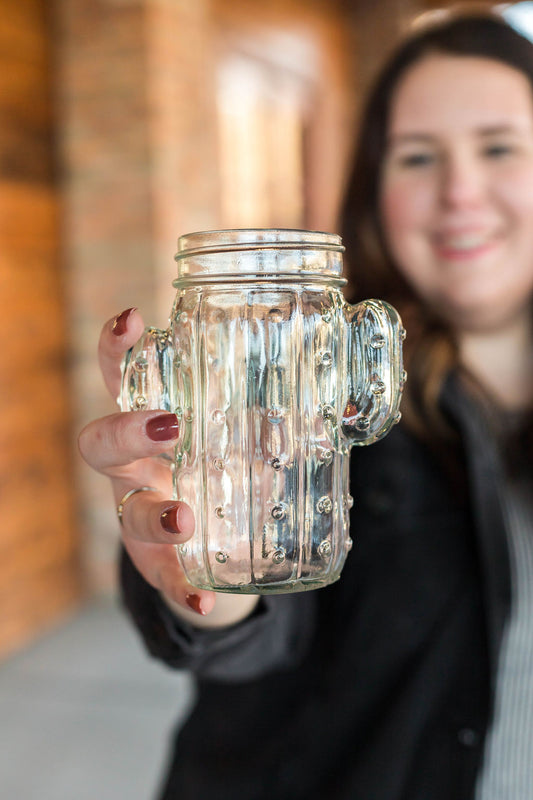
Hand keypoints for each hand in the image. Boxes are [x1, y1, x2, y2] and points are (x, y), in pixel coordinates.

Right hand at [78, 308, 258, 625]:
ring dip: (155, 516)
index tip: (134, 319)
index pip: (122, 376)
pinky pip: (162, 578)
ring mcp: (140, 516)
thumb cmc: (230, 467)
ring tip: (184, 518)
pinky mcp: (159, 563)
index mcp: (153, 421)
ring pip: (128, 513)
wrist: (223, 541)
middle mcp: (135, 467)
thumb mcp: (248, 435)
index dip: (116, 348)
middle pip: (103, 443)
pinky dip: (181, 588)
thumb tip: (354, 389)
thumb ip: (284, 412)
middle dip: (128, 430)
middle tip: (170, 425)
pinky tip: (203, 599)